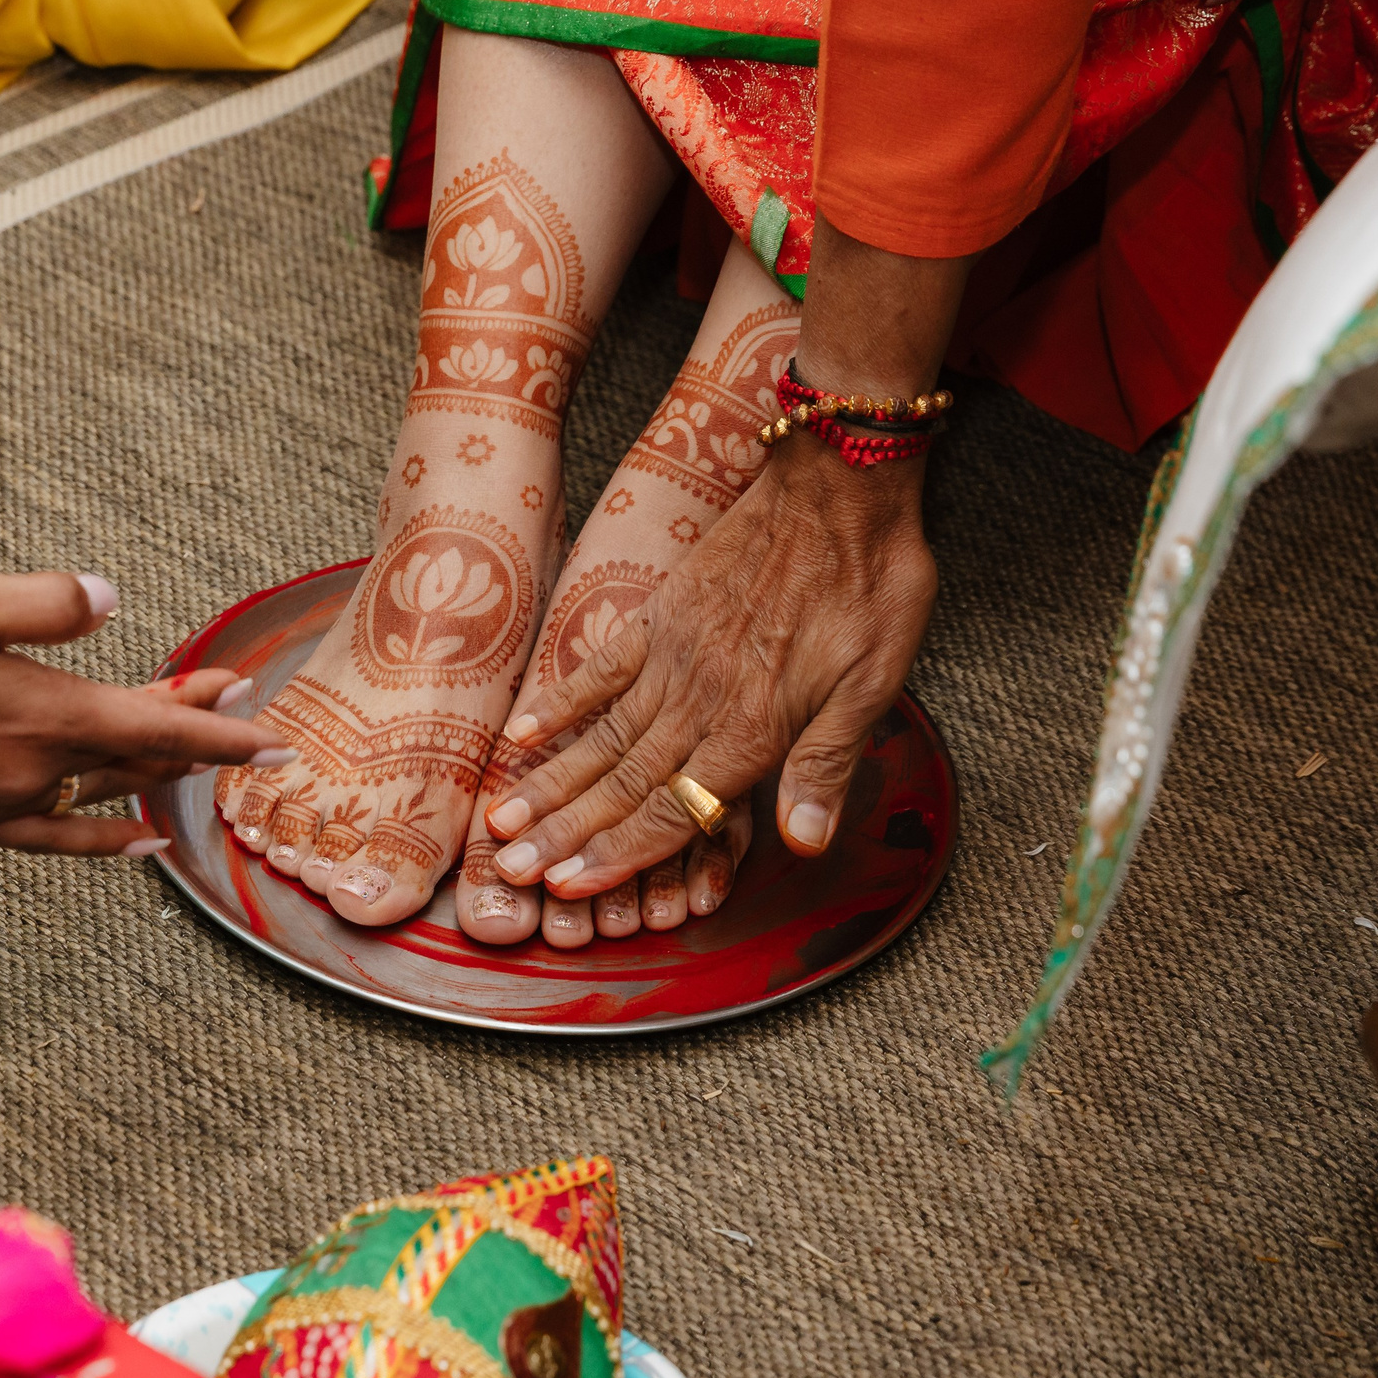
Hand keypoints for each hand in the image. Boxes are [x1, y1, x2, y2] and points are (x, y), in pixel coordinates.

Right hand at [0, 571, 295, 851]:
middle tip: (228, 691)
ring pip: (102, 788)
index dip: (224, 733)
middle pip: (137, 753)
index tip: (276, 739)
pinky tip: (138, 838)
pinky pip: (58, 837)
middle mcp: (35, 772)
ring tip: (191, 739)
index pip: (160, 729)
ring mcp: (2, 804)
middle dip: (190, 723)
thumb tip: (110, 599)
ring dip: (152, 765)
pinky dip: (106, 837)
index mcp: (45, 715)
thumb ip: (43, 603)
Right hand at [477, 436, 936, 896]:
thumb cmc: (870, 586)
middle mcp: (700, 700)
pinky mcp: (660, 615)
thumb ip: (826, 764)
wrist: (840, 488)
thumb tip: (803, 842)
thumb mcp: (876, 683)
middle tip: (508, 873)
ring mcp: (672, 656)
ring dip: (549, 784)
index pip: (675, 810)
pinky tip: (520, 733)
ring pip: (601, 736)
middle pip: (622, 783)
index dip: (619, 855)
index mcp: (753, 728)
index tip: (567, 888)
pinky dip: (558, 703)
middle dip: (563, 834)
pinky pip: (599, 669)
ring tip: (501, 823)